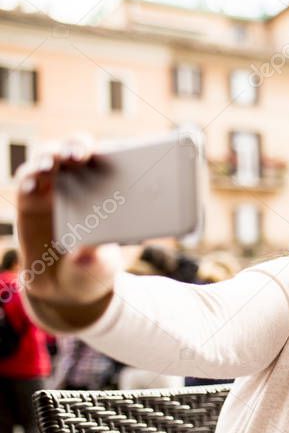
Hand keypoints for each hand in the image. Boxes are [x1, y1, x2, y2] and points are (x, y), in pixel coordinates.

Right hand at [13, 137, 120, 324]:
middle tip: (79, 155)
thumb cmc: (92, 267)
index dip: (113, 151)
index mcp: (108, 190)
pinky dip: (28, 180)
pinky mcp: (29, 200)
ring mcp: (52, 189)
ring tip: (49, 167)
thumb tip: (88, 253)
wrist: (64, 285)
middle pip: (75, 151)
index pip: (110, 161)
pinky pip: (26, 183)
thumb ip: (95, 257)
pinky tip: (32, 187)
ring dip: (48, 158)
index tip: (117, 152)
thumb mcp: (100, 265)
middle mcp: (79, 182)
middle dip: (77, 147)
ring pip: (47, 160)